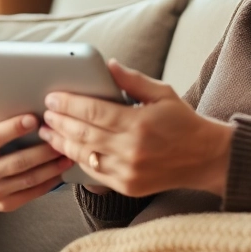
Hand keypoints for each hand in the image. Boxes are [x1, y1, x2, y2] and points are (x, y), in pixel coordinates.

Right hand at [0, 115, 73, 222]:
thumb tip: (17, 106)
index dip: (15, 128)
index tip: (34, 118)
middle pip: (18, 161)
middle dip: (43, 149)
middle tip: (62, 137)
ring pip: (29, 179)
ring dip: (52, 167)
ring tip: (68, 154)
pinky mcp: (5, 205)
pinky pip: (32, 193)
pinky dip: (49, 182)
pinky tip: (60, 171)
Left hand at [40, 60, 233, 197]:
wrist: (206, 158)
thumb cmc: (183, 121)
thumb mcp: (162, 93)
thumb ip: (133, 80)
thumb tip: (109, 64)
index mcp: (139, 123)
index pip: (93, 112)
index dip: (69, 103)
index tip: (52, 97)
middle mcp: (131, 150)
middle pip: (83, 134)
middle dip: (59, 122)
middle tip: (45, 112)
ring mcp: (128, 171)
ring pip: (84, 155)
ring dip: (61, 143)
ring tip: (47, 131)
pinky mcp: (128, 187)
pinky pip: (94, 173)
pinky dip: (78, 160)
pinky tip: (67, 149)